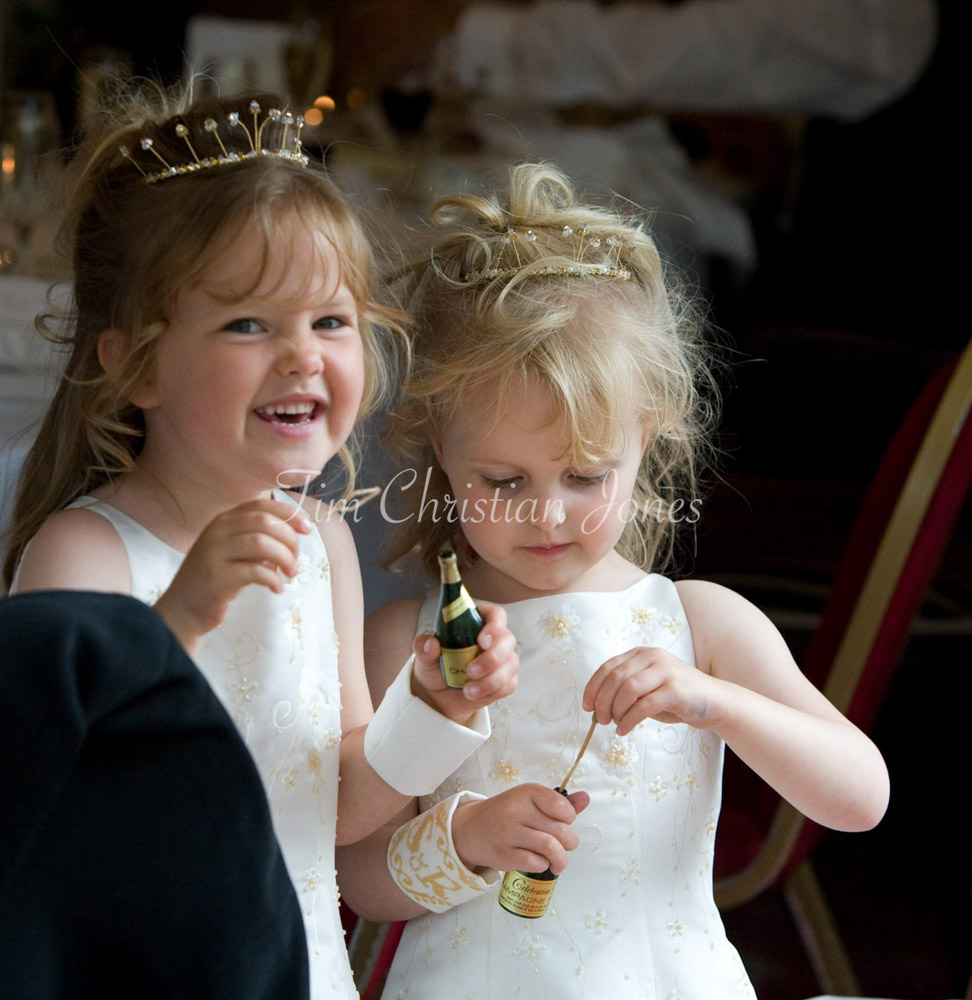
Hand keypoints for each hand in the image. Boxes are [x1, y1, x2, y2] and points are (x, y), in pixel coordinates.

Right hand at [154, 497, 311, 652]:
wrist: (184, 608)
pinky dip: (272, 579)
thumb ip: (261, 540)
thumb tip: (295, 535)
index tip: (308, 529)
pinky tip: (276, 588)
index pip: (262, 505)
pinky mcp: (216, 576)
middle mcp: (218, 530)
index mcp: (225, 520)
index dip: (289, 514)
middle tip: (296, 559)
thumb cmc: (219, 578)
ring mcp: (214, 552)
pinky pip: (254, 571)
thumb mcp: (239, 552)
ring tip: (290, 574)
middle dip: (289, 539)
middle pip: (265, 522)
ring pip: (261, 543)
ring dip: (284, 558)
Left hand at [411, 601, 518, 723]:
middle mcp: (495, 639)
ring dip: (491, 680)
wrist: (438, 694)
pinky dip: (492, 692)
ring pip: (511, 665)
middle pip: (508, 640)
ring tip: (468, 690)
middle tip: (470, 671)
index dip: (494, 626)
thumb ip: (423, 646)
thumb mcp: (424, 656)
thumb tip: (430, 644)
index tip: (482, 641)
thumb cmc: (435, 666)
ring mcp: (503, 660)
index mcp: (477, 623)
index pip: (496, 615)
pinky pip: (509, 684)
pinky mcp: (505, 681)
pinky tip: (474, 695)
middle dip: (492, 658)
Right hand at [452, 784, 589, 875]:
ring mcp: (509, 833)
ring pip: (551, 848)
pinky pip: (536, 863)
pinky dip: (543, 865)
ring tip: (558, 861)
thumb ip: (560, 802)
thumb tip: (585, 798)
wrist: (472, 829)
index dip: (569, 817)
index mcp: (527, 792)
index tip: (562, 821)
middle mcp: (517, 810)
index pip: (561, 806)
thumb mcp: (531, 801)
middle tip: (563, 844)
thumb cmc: (508, 814)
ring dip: (561, 859)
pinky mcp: (504, 855)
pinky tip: (539, 862)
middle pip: (561, 830)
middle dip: (569, 842)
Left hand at [583, 646, 714, 734]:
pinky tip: (624, 730)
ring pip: (628, 689)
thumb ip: (625, 689)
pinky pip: (644, 705)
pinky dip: (629, 720)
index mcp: (641, 654)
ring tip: (615, 724)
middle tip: (600, 720)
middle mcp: (652, 657)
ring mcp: (665, 671)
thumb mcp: (647, 687)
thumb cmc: (675, 697)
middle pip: (615, 678)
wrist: (714, 701)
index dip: (593, 687)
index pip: (608, 667)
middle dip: (603, 701)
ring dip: (616, 710)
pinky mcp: (675, 689)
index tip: (586, 706)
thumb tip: (597, 705)